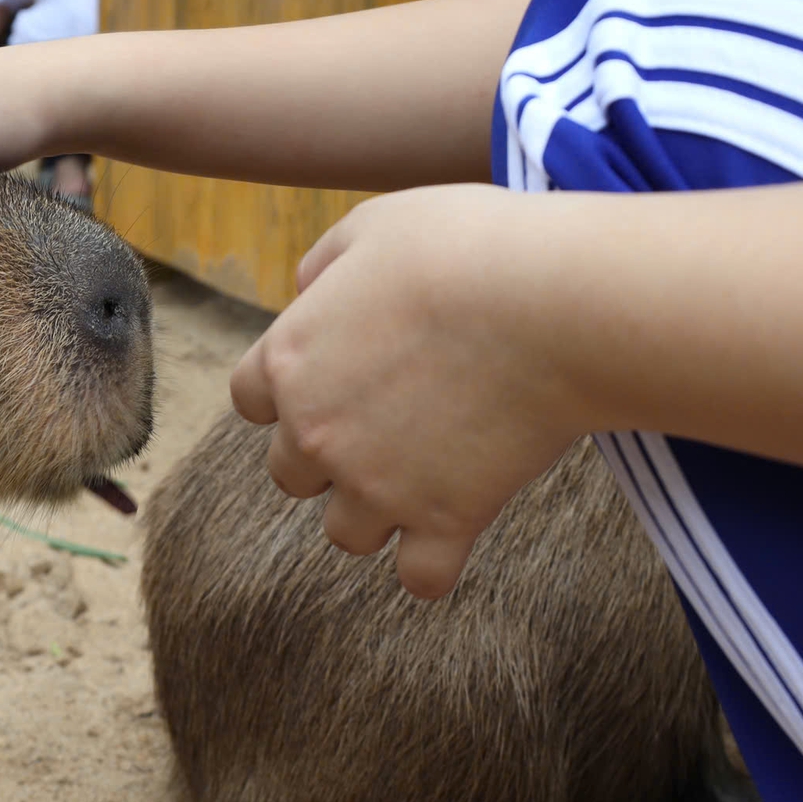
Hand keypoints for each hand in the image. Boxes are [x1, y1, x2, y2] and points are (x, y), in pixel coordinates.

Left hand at [229, 185, 591, 598]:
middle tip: (391, 424)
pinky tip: (457, 529)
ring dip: (377, 512)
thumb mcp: (376, 223)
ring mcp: (377, 485)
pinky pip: (421, 578)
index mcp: (290, 359)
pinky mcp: (444, 520)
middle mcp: (316, 432)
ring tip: (425, 477)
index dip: (291, 392)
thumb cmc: (467, 246)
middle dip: (330, 455)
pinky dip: (435, 564)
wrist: (552, 301)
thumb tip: (305, 290)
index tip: (337, 379)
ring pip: (347, 533)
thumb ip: (326, 262)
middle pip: (292, 474)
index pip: (251, 400)